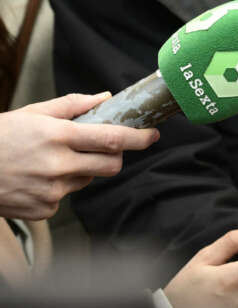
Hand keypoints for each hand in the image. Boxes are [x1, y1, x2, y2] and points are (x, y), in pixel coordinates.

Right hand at [0, 93, 159, 218]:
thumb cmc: (0, 136)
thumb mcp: (34, 113)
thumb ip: (73, 105)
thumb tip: (106, 98)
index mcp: (58, 137)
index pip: (111, 139)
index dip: (138, 138)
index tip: (153, 134)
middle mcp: (58, 165)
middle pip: (110, 165)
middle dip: (115, 156)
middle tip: (105, 147)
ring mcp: (51, 191)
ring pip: (87, 179)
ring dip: (81, 169)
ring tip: (51, 160)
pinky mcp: (43, 210)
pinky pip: (66, 196)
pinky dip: (60, 187)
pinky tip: (37, 178)